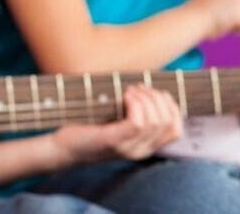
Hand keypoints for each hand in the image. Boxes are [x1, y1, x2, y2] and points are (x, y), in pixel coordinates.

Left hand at [52, 85, 181, 163]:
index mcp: (146, 146)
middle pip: (168, 122)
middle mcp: (141, 150)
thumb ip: (135, 113)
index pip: (176, 130)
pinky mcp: (112, 141)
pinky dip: (135, 104)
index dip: (171, 106)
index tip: (153, 92)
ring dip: (145, 99)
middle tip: (136, 88)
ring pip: (155, 121)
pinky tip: (125, 96)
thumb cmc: (90, 127)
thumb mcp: (117, 122)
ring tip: (129, 90)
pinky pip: (137, 124)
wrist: (64, 148)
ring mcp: (128, 148)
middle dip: (157, 98)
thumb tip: (148, 89)